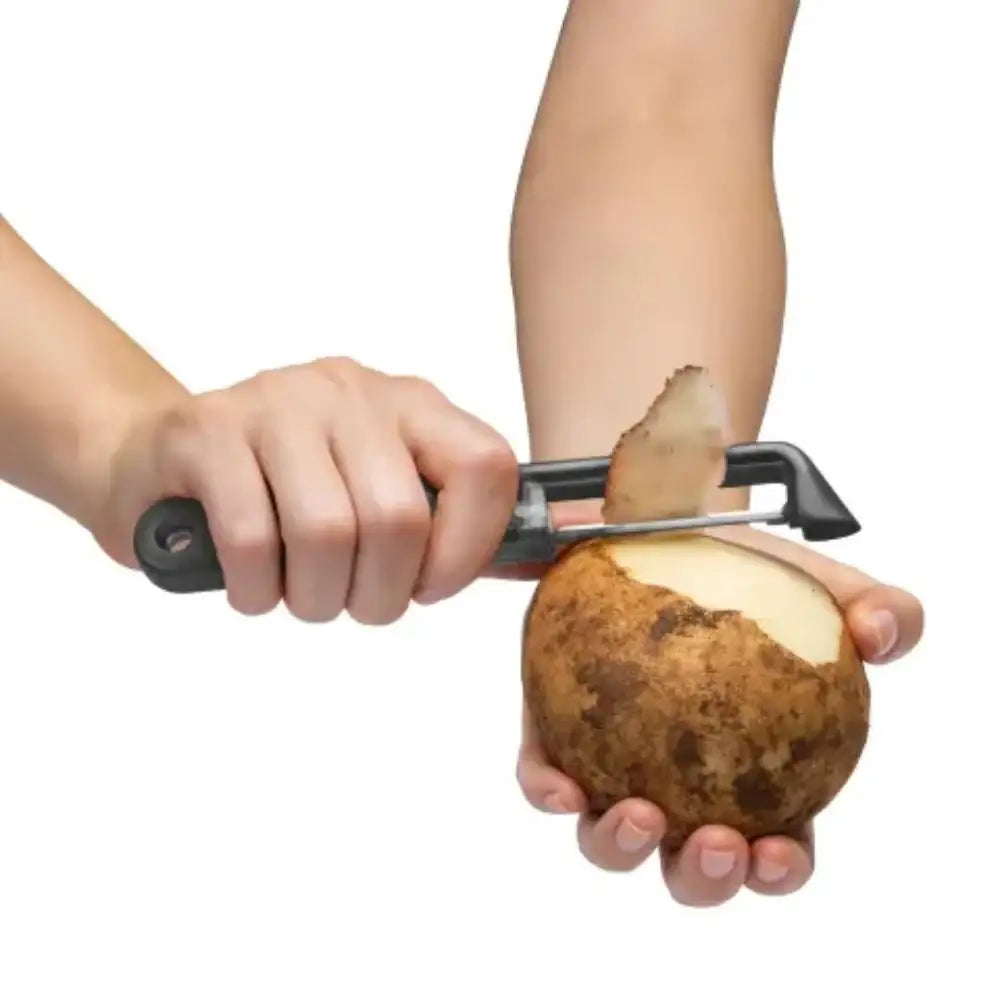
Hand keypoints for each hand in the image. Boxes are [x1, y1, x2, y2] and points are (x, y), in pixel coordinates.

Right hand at [94, 357, 519, 621]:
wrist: (165, 458)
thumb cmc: (286, 490)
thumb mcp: (376, 488)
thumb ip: (448, 520)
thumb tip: (538, 555)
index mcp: (409, 402)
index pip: (485, 466)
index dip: (469, 549)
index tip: (430, 585)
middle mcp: (349, 390)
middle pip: (398, 518)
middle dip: (379, 595)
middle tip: (352, 602)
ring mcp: (275, 402)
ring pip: (326, 532)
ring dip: (315, 597)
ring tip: (301, 594)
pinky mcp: (206, 431)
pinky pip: (250, 539)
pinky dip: (256, 590)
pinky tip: (254, 586)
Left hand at [512, 504, 924, 905]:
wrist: (660, 528)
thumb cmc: (742, 569)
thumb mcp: (813, 582)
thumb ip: (873, 609)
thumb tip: (886, 633)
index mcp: (751, 778)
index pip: (774, 847)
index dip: (778, 869)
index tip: (778, 848)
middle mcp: (679, 785)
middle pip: (690, 863)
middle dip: (705, 878)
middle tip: (719, 844)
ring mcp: (611, 765)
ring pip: (608, 837)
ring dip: (620, 845)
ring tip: (639, 814)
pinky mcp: (551, 734)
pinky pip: (543, 777)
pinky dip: (549, 789)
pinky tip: (559, 783)